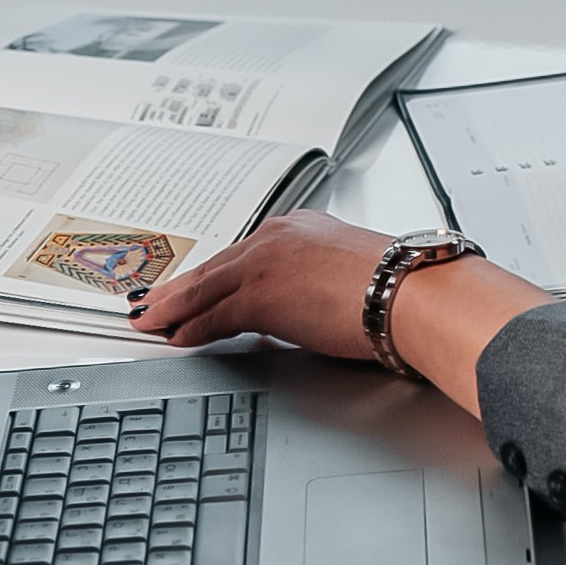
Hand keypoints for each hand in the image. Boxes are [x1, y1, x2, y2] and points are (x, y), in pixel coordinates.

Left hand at [129, 210, 546, 418]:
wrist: (413, 294)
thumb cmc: (402, 289)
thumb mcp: (354, 276)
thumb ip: (322, 285)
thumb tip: (311, 310)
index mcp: (305, 227)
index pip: (246, 252)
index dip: (215, 273)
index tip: (196, 285)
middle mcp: (282, 235)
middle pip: (218, 266)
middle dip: (183, 288)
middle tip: (155, 302)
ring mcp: (268, 261)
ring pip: (208, 287)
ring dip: (176, 307)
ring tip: (153, 322)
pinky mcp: (262, 293)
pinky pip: (214, 314)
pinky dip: (191, 327)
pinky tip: (178, 337)